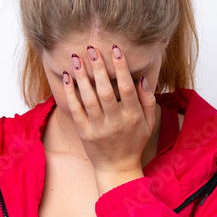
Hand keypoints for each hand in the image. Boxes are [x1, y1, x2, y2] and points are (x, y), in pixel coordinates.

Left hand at [60, 44, 156, 186]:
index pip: (126, 88)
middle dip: (99, 68)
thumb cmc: (134, 142)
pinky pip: (76, 110)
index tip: (115, 49)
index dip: (121, 68)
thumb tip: (140, 78)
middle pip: (105, 91)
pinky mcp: (84, 133)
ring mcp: (99, 128)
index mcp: (133, 117)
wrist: (117, 168)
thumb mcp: (149, 123)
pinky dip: (70, 93)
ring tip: (77, 58)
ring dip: (82, 77)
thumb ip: (147, 100)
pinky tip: (68, 77)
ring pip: (89, 99)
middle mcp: (116, 122)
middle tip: (92, 48)